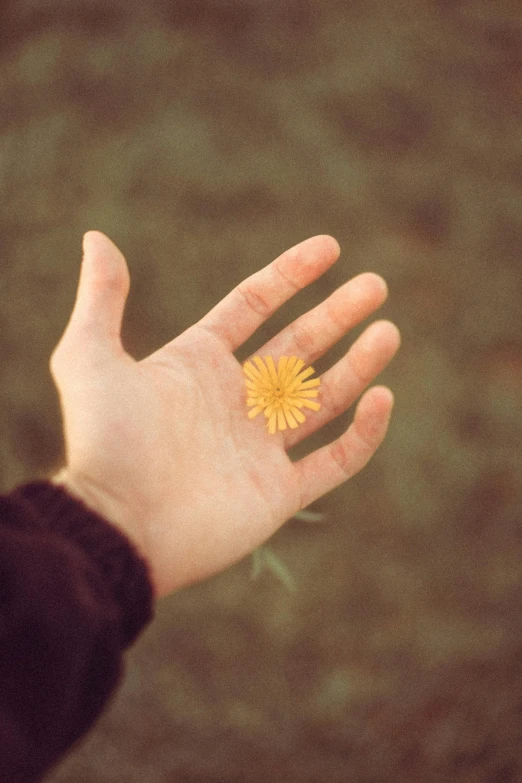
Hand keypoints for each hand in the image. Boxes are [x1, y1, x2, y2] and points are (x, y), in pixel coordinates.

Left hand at [50, 232, 399, 596]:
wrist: (116, 527)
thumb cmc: (103, 443)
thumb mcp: (89, 358)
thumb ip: (101, 299)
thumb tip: (95, 237)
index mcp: (198, 364)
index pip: (253, 307)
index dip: (290, 275)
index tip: (329, 248)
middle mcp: (232, 401)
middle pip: (298, 347)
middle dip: (337, 315)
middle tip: (375, 286)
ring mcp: (258, 448)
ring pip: (323, 399)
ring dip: (358, 364)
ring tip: (387, 331)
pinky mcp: (277, 493)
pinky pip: (334, 460)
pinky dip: (362, 433)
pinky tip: (381, 397)